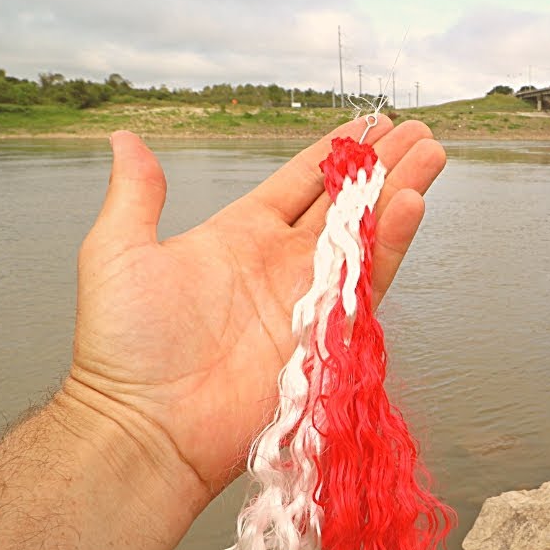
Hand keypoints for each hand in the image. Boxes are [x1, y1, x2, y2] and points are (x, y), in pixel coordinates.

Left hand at [62, 117, 445, 495]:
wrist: (149, 426)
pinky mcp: (331, 332)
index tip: (369, 124)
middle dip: (383, 164)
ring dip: (400, 191)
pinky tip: (411, 203)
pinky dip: (393, 241)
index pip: (300, 182)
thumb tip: (125, 140)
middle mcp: (282, 262)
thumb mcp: (117, 252)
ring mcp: (310, 296)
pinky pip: (370, 279)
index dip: (336, 152)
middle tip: (417, 131)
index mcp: (240, 235)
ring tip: (432, 154)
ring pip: (368, 232)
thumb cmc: (124, 347)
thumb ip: (136, 194)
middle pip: (346, 201)